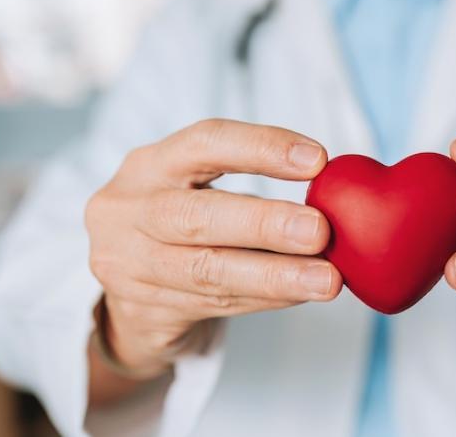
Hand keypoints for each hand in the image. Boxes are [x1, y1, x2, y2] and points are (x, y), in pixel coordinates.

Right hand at [85, 119, 341, 380]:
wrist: (122, 300)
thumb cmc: (177, 230)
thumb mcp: (193, 192)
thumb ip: (248, 188)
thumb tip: (333, 196)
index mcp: (148, 166)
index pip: (204, 142)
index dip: (261, 147)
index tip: (317, 160)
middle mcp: (129, 212)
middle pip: (197, 216)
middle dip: (264, 224)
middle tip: (320, 230)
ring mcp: (129, 267)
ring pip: (209, 272)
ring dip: (276, 275)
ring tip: (326, 278)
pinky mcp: (144, 313)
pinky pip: (216, 305)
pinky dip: (266, 299)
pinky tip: (300, 292)